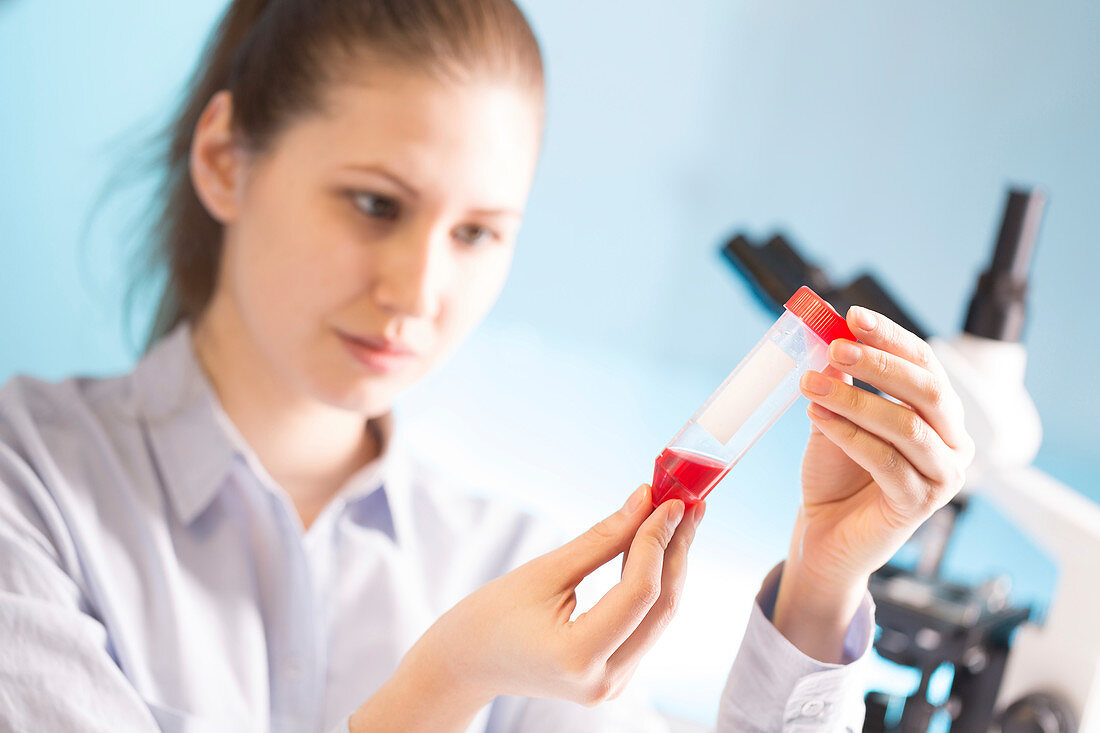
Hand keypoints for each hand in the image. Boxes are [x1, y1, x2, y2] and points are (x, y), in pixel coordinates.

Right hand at [351, 484, 703, 732]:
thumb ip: (601, 539)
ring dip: (671, 564)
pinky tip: (657, 548)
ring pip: (660, 616)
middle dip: (676, 548)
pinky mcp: (614, 677)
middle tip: (688, 502)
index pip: (639, 592)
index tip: (669, 498)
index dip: (657, 540)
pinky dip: (654, 584)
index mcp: (578, 657)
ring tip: (679, 517)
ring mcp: (612, 685)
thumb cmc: (490, 617)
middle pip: (661, 606)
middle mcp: (604, 680)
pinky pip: (646, 624)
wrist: (464, 665)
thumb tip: (645, 499)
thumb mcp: (543, 572)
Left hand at [773, 306, 974, 661]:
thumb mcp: (835, 417)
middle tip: (836, 348)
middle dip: (879, 364)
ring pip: (906, 426)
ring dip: (855, 400)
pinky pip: (887, 462)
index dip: (891, 337)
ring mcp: (942, 476)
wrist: (824, 531)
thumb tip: (833, 336)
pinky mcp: (920, 504)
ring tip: (812, 385)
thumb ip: (840, 381)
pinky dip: (850, 435)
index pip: (925, 363)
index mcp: (938, 414)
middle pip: (928, 391)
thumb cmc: (835, 474)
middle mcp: (952, 442)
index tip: (852, 316)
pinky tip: (819, 419)